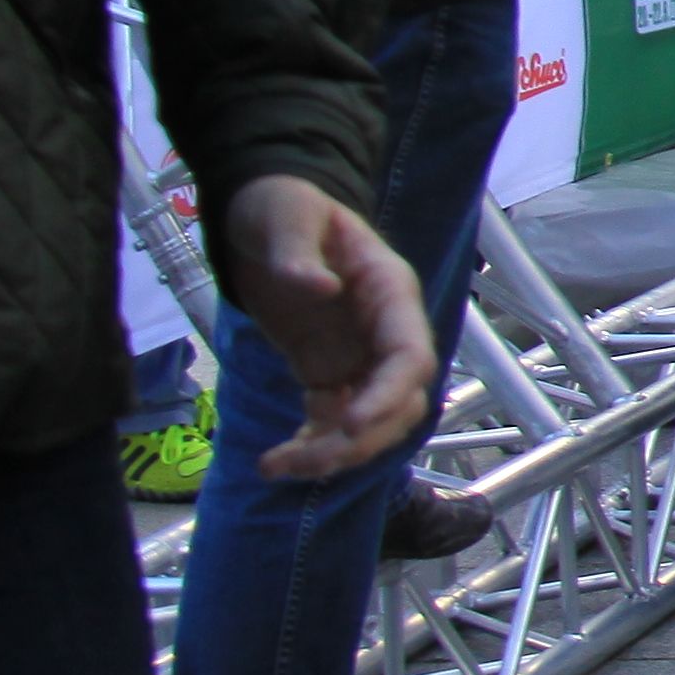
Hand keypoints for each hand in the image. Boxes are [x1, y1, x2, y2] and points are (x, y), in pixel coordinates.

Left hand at [211, 179, 438, 478]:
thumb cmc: (283, 206)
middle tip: (303, 460)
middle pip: (400, 403)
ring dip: (334, 454)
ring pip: (371, 424)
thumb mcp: (288, 214)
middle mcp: (384, 334)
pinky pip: (333, 423)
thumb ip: (299, 249)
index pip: (410, 355)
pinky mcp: (328, 373)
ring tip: (276, 467)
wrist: (264, 218)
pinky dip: (312, 449)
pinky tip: (275, 461)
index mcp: (389, 293)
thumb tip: (319, 287)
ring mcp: (359, 358)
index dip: (389, 395)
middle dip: (359, 440)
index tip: (349, 424)